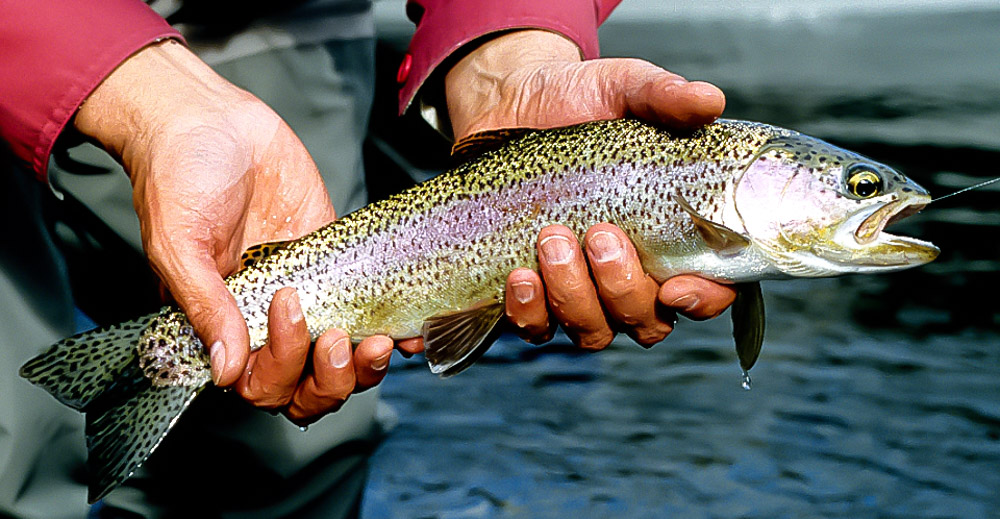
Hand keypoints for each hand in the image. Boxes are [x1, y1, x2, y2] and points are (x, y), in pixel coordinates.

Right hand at [73, 40, 389, 422]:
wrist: (211, 119)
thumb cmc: (177, 177)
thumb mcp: (178, 243)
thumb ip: (204, 305)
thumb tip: (226, 369)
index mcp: (225, 324)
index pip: (260, 384)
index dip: (281, 372)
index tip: (290, 314)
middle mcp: (268, 319)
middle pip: (306, 387)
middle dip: (330, 379)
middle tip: (340, 339)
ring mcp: (309, 293)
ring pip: (342, 361)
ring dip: (365, 368)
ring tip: (381, 343)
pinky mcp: (339, 262)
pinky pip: (370, 309)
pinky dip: (395, 330)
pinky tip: (413, 332)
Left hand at [445, 31, 734, 348]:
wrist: (513, 101)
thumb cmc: (582, 98)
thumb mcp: (625, 88)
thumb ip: (666, 97)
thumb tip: (708, 101)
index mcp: (674, 234)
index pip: (710, 290)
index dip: (702, 301)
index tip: (675, 287)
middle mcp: (633, 273)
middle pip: (647, 321)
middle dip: (623, 288)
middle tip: (600, 234)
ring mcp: (582, 290)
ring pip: (593, 331)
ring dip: (574, 297)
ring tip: (551, 238)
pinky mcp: (534, 292)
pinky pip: (536, 327)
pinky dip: (530, 310)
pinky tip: (519, 275)